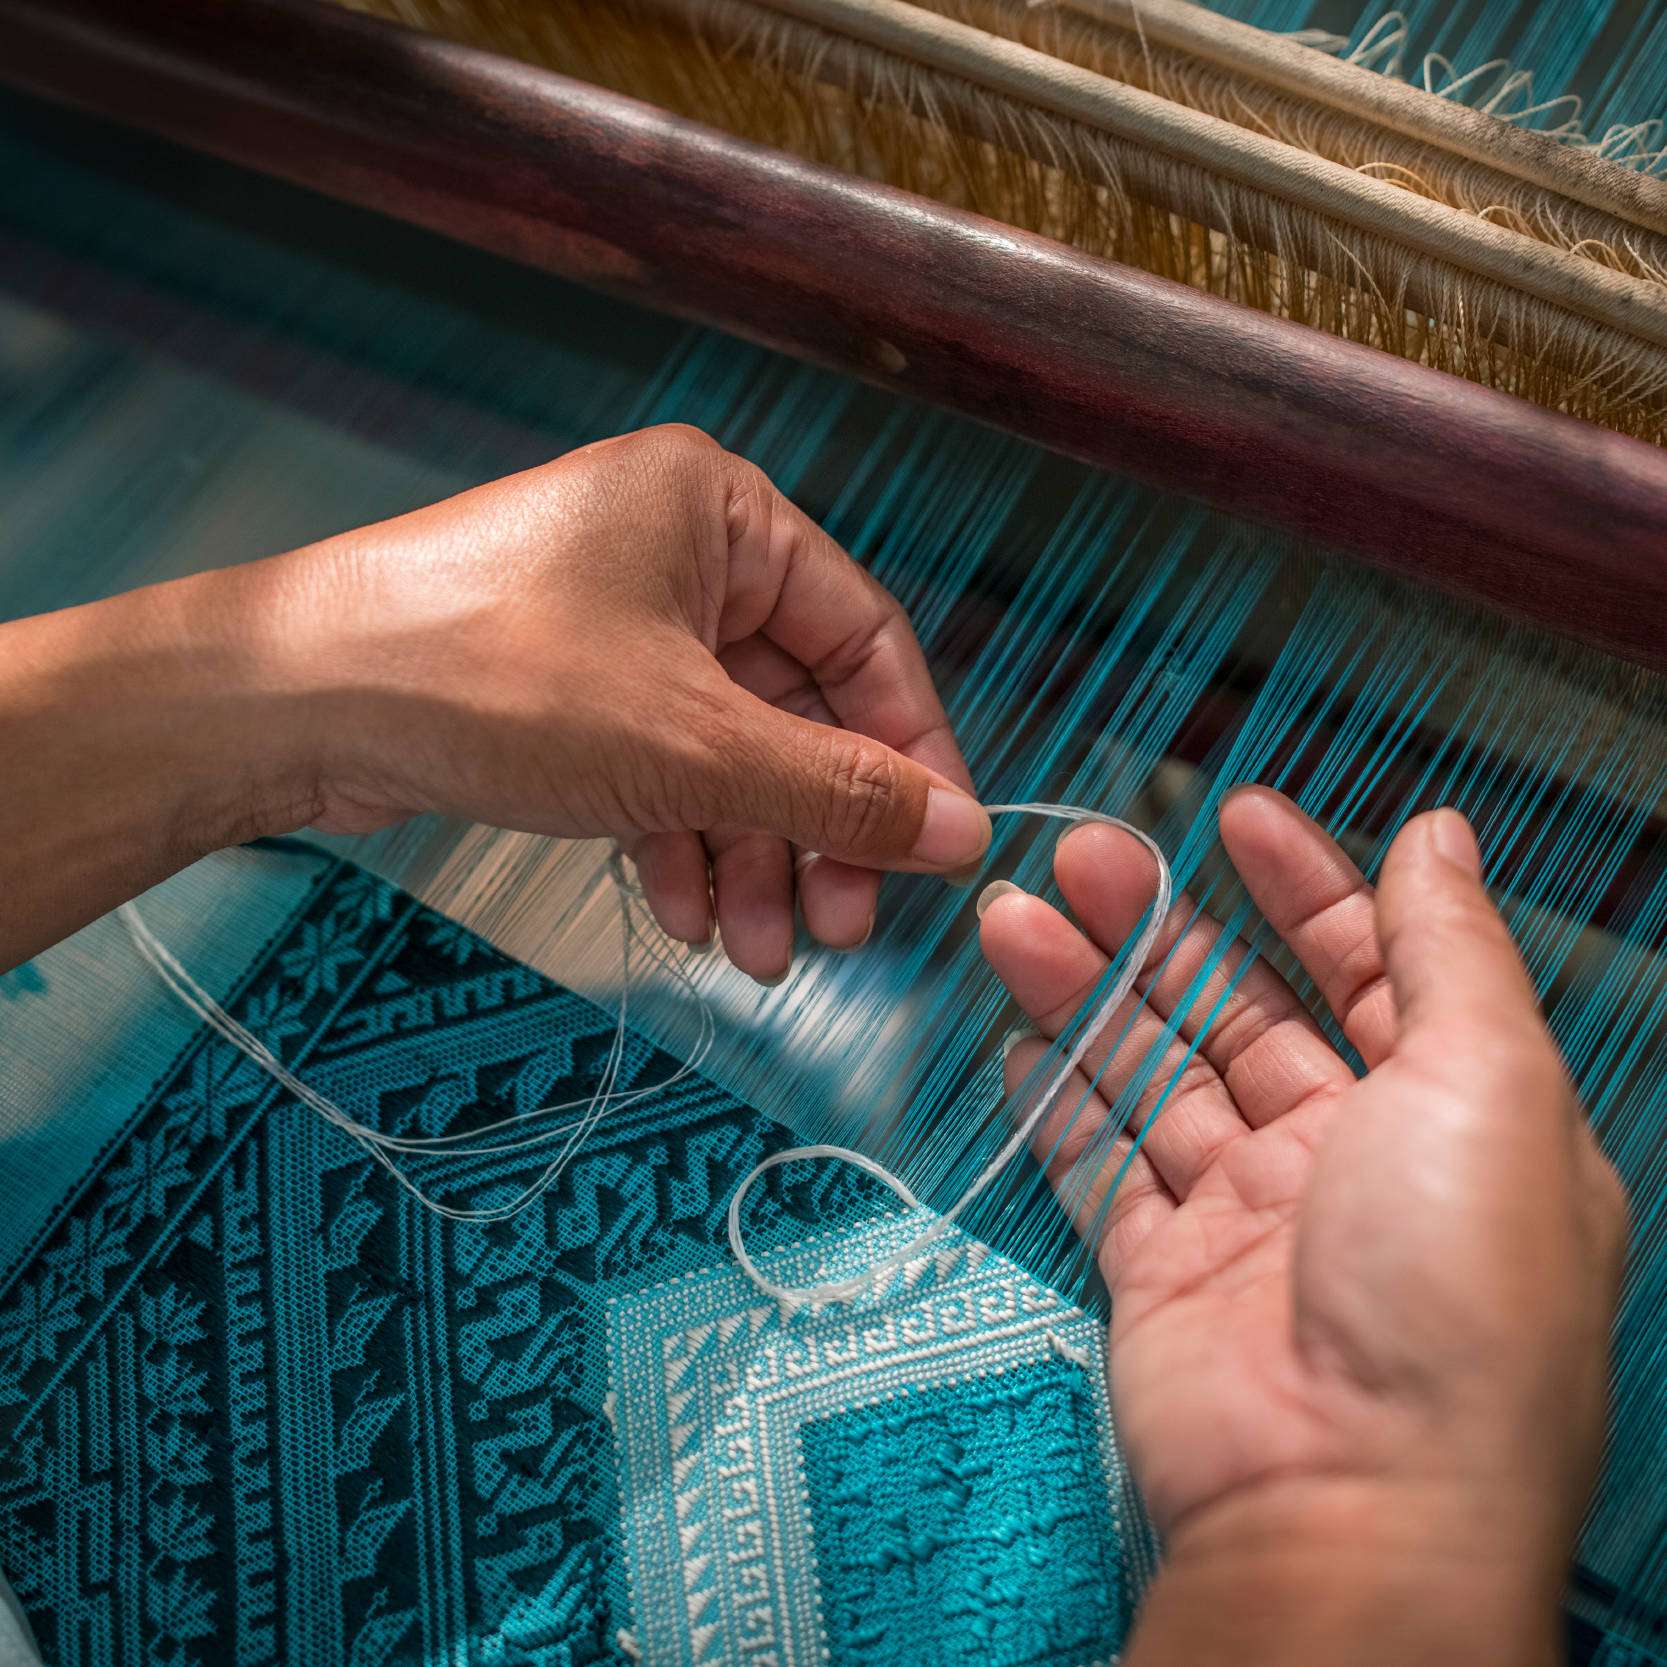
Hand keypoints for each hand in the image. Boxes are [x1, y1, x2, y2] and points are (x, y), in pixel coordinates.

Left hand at [250, 426, 990, 977]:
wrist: (292, 702)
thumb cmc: (490, 678)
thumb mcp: (692, 744)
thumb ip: (835, 789)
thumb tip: (959, 830)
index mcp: (723, 512)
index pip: (865, 634)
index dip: (912, 752)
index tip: (939, 849)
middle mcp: (677, 553)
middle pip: (795, 707)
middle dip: (817, 828)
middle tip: (842, 927)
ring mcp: (617, 623)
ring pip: (727, 750)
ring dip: (751, 853)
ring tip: (762, 950)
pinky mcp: (567, 687)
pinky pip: (660, 765)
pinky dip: (680, 839)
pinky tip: (688, 913)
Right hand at [979, 790, 1625, 1662]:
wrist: (1350, 1504)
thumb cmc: (1454, 1296)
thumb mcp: (1489, 1082)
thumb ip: (1452, 949)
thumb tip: (1439, 836)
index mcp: (1448, 1114)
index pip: (1368, 969)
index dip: (1305, 886)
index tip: (1235, 814)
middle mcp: (1350, 1163)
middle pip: (1238, 1012)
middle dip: (1161, 927)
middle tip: (1083, 854)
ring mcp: (1248, 1223)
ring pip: (1154, 1078)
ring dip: (1087, 993)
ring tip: (1014, 918)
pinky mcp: (1163, 1278)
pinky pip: (1101, 1170)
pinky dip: (1058, 1102)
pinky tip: (1016, 1038)